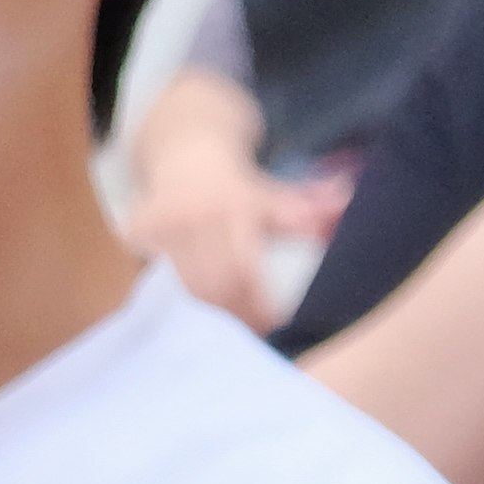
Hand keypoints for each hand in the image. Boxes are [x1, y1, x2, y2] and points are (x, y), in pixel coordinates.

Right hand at [127, 114, 339, 319]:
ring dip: (212, 310)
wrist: (185, 152)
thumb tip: (348, 200)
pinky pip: (159, 276)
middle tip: (256, 331)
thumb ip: (312, 203)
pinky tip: (195, 307)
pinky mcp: (136, 230)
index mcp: (233, 204)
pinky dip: (177, 295)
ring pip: (188, 284)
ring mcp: (161, 223)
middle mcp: (194, 213)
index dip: (257, 303)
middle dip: (236, 313)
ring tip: (232, 325)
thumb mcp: (277, 192)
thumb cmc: (239, 184)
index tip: (274, 324)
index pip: (243, 268)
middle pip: (214, 284)